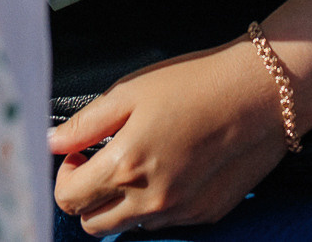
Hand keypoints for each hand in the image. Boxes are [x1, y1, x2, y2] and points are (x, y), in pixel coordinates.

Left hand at [48, 40, 290, 233]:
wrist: (259, 94)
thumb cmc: (195, 84)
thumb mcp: (130, 91)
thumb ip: (85, 123)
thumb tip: (52, 142)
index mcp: (126, 166)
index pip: (68, 200)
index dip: (64, 176)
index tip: (77, 154)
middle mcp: (150, 200)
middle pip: (93, 225)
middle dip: (87, 197)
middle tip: (101, 161)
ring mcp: (179, 212)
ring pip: (128, 227)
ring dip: (121, 203)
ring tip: (140, 161)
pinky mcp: (205, 215)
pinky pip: (164, 222)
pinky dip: (155, 204)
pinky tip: (170, 168)